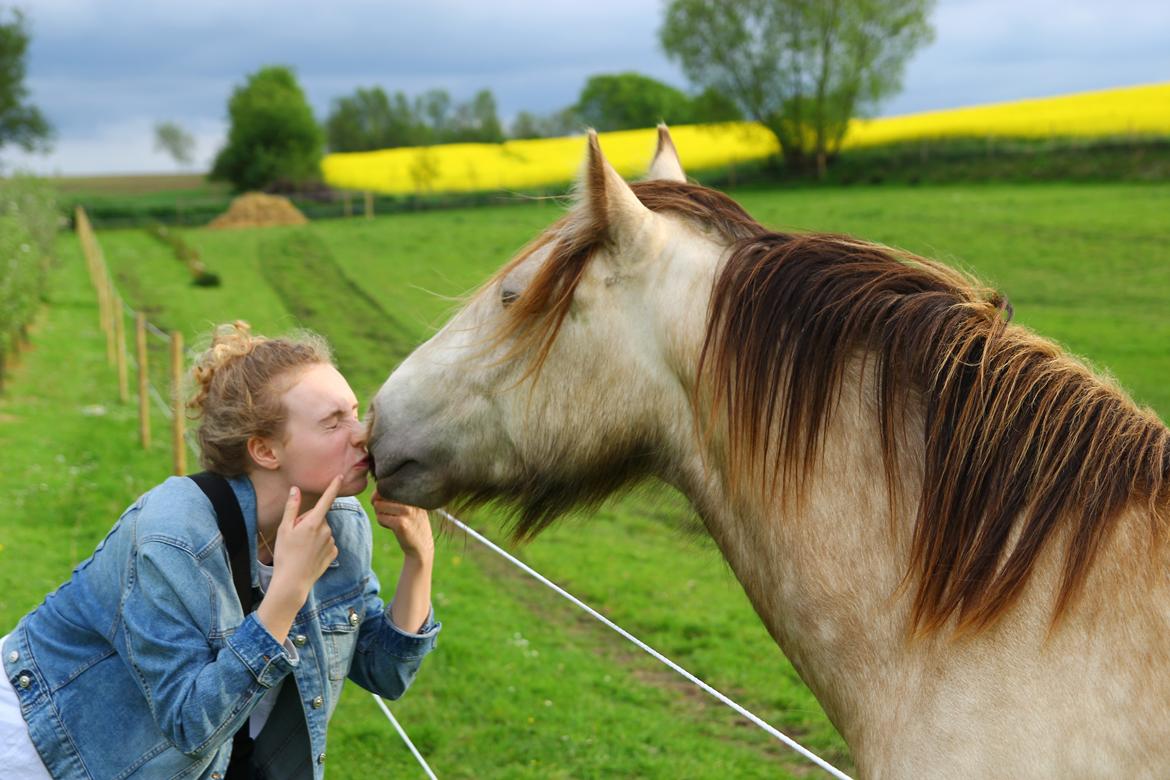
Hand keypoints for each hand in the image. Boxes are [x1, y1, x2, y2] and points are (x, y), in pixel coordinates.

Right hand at [271, 475, 341, 597]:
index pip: (326, 499)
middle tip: (295, 536)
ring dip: (314, 535)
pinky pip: (327, 543)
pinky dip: (319, 546)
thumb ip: (292, 508)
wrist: (292, 581)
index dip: (333, 487)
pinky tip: (309, 555)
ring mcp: (331, 542)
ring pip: (323, 531)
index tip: (340, 476)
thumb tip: (295, 489)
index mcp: (314, 522)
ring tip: (301, 548)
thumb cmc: (285, 554)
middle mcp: (326, 530)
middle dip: (309, 522)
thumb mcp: (284, 529)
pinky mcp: (333, 553)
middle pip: (319, 518)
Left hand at [372, 491, 433, 562]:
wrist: (422, 546)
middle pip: (381, 494)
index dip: (381, 494)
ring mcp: (408, 511)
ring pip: (378, 506)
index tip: (387, 504)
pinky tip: (393, 527)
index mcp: (413, 492)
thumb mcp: (409, 505)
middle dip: (380, 505)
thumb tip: (374, 495)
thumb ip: (395, 496)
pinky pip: (380, 518)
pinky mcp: (401, 524)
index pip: (388, 485)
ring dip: (381, 515)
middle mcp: (412, 499)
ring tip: (393, 520)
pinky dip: (383, 523)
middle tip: (390, 514)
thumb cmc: (411, 523)